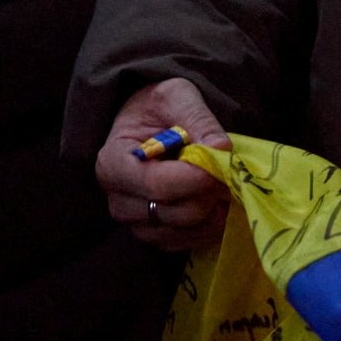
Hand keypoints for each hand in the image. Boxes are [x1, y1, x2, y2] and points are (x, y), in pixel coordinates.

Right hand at [94, 77, 232, 252]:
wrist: (148, 123)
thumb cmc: (156, 107)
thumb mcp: (176, 97)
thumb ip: (199, 120)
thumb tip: (222, 149)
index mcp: (113, 163)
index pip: (155, 184)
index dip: (194, 179)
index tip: (221, 165)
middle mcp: (118, 200)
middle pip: (173, 212)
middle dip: (207, 192)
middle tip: (227, 171)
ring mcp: (135, 223)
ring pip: (183, 230)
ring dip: (212, 211)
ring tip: (222, 184)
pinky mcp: (154, 236)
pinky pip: (187, 243)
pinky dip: (209, 227)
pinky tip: (217, 203)